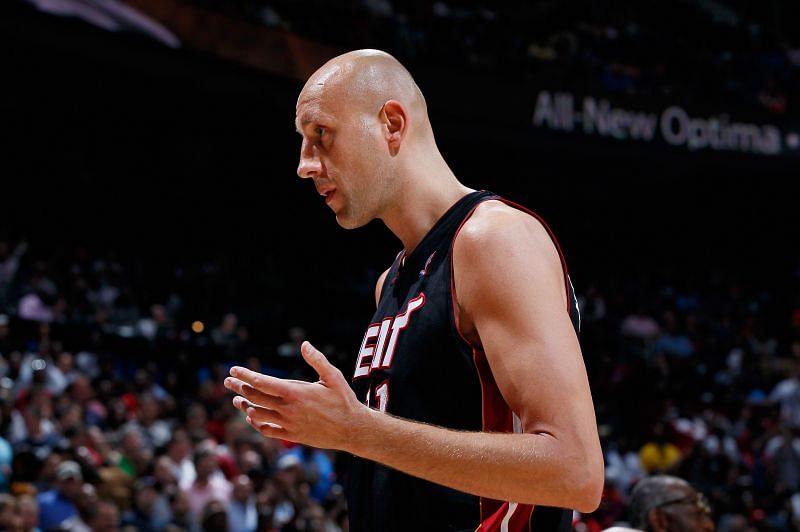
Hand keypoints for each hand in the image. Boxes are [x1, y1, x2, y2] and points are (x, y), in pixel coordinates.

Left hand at [224, 341, 367, 449]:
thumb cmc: (344, 400)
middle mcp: (288, 409)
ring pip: (257, 415)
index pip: (262, 382)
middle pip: (255, 398)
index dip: (246, 375)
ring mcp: (288, 424)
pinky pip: (267, 430)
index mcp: (295, 392)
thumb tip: (304, 344)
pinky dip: (256, 423)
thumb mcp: (333, 376)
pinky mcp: (291, 436)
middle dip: (239, 387)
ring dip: (244, 406)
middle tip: (228, 381)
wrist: (351, 429)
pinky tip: (252, 417)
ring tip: (237, 400)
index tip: (234, 369)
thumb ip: (317, 360)